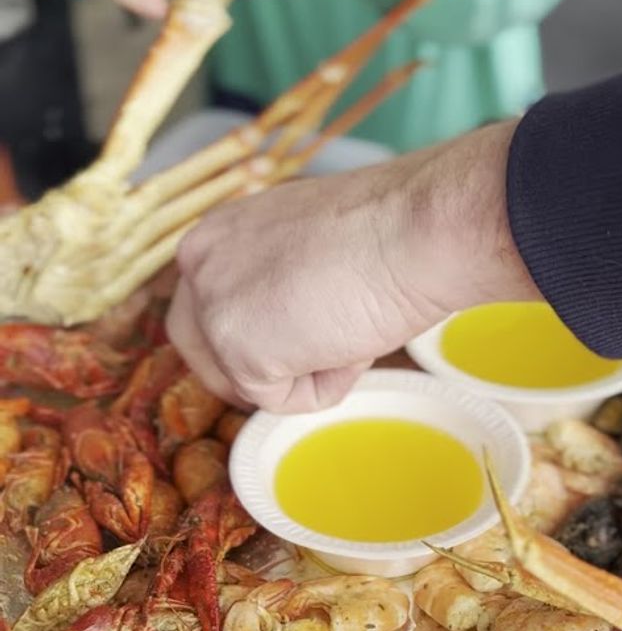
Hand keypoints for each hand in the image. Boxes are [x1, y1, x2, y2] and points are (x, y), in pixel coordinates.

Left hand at [167, 122, 536, 412]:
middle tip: (304, 369)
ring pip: (244, 378)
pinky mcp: (239, 353)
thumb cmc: (385, 230)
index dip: (248, 332)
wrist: (414, 229)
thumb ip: (277, 280)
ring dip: (299, 372)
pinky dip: (324, 387)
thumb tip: (286, 325)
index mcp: (216, 233)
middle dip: (249, 371)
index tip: (285, 343)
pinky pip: (279, 401)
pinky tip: (352, 345)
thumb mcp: (308, 247)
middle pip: (199, 349)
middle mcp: (199, 265)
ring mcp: (214, 310)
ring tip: (348, 331)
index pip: (204, 304)